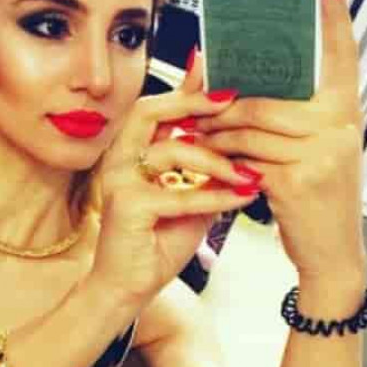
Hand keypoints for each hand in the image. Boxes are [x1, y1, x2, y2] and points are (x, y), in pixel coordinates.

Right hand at [89, 58, 259, 306]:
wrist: (129, 287)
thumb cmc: (157, 241)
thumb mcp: (191, 197)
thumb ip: (208, 170)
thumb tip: (244, 142)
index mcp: (132, 152)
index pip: (158, 108)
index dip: (188, 90)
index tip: (224, 79)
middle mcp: (119, 159)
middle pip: (150, 110)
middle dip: (193, 102)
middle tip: (231, 101)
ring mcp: (119, 181)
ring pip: (171, 150)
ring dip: (215, 160)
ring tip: (247, 172)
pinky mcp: (126, 207)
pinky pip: (178, 194)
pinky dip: (214, 197)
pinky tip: (242, 196)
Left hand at [194, 0, 366, 282]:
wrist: (331, 253)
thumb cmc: (316, 198)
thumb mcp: (317, 150)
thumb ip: (296, 115)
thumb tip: (245, 82)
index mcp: (346, 111)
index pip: (342, 54)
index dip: (333, 20)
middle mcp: (339, 125)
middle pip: (266, 94)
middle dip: (223, 99)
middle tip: (196, 95)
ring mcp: (319, 152)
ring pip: (248, 123)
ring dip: (213, 128)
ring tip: (192, 129)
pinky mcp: (294, 179)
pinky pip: (241, 154)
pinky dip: (217, 155)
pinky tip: (204, 156)